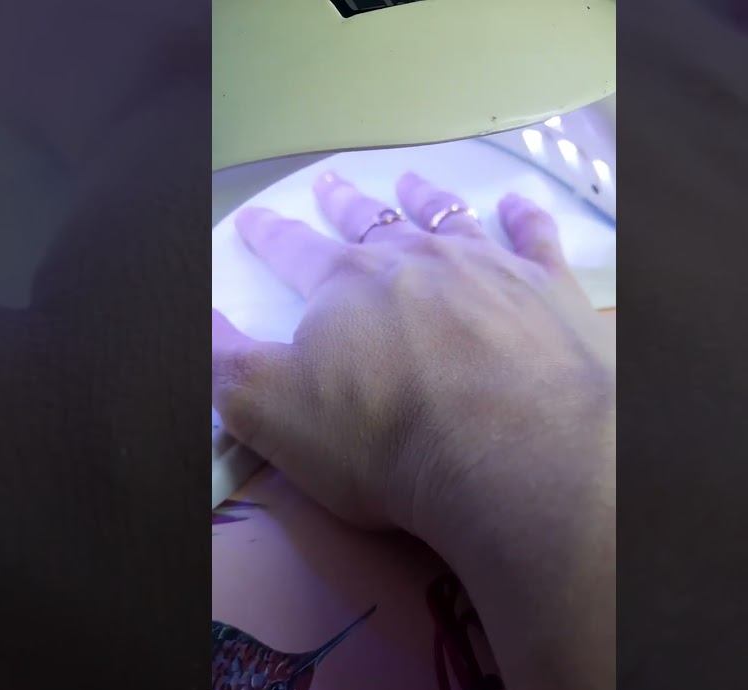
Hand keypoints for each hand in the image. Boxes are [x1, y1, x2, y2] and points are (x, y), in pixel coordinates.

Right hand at [214, 172, 614, 537]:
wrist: (514, 449)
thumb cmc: (385, 437)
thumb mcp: (269, 408)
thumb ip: (224, 359)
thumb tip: (198, 316)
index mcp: (345, 285)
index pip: (294, 250)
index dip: (270, 235)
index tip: (254, 219)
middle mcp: (415, 260)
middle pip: (372, 222)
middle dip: (345, 204)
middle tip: (330, 185)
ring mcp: (489, 268)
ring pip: (450, 218)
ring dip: (427, 199)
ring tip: (413, 182)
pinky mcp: (550, 291)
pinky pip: (535, 239)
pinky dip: (525, 219)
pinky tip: (519, 208)